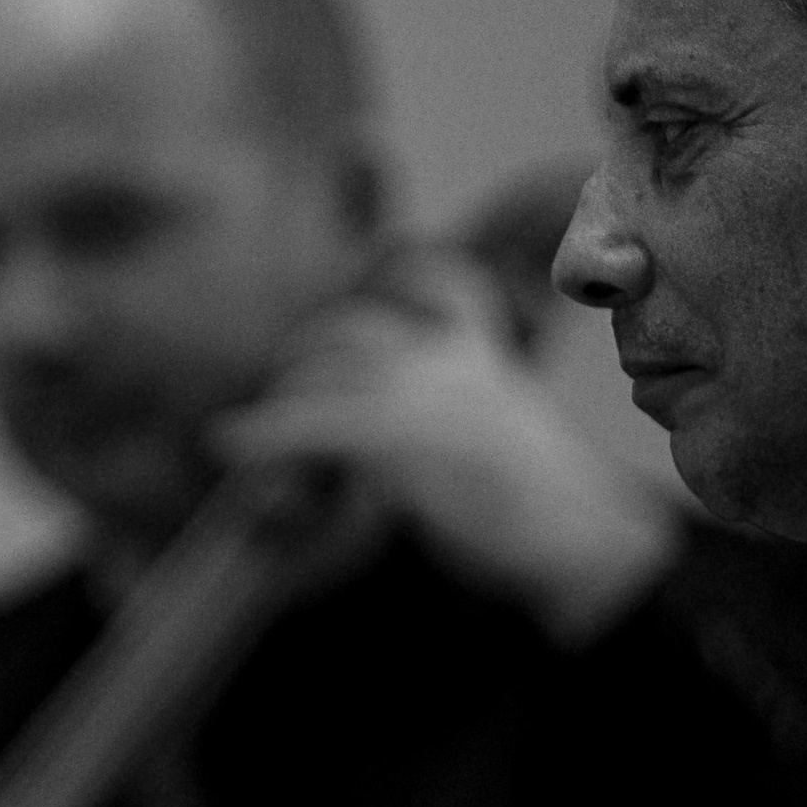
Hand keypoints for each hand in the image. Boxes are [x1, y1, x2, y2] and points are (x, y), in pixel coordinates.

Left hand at [215, 257, 675, 640]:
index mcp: (483, 365)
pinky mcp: (392, 436)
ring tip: (251, 436)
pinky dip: (262, 434)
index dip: (406, 277)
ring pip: (324, 374)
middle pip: (355, 333)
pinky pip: (306, 425)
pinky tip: (227, 444)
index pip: (443, 287)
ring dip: (283, 403)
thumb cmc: (551, 517)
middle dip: (309, 354)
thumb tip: (410, 468)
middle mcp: (448, 363)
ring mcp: (420, 393)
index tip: (383, 264)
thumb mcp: (511, 453)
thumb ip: (463, 436)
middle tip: (284, 387)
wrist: (579, 541)